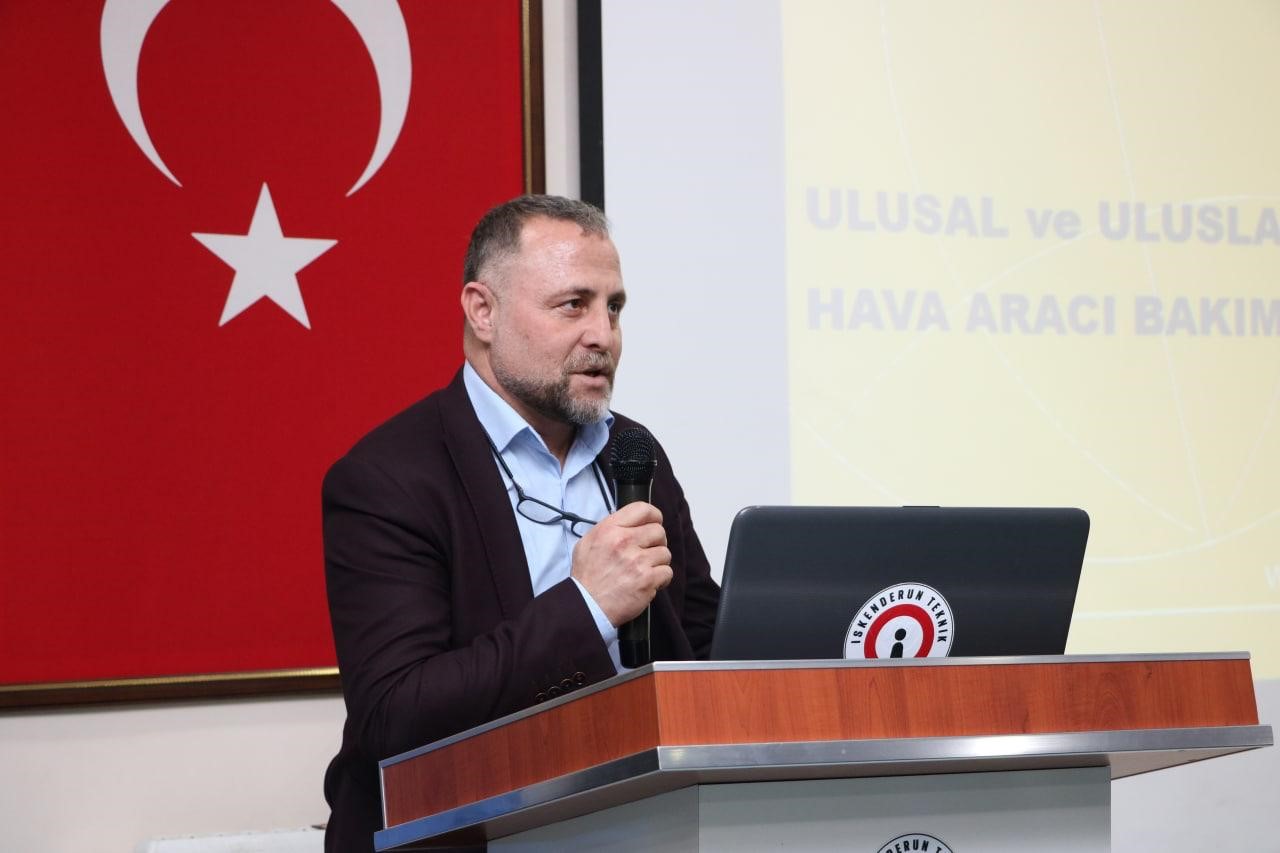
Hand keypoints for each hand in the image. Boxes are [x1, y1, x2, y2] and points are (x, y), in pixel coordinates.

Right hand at [571, 501, 672, 626]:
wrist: (587, 606)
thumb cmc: (587, 576)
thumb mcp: (588, 542)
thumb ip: (608, 529)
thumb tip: (629, 523)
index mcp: (609, 529)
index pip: (642, 509)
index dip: (653, 516)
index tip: (654, 523)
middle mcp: (624, 542)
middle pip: (658, 531)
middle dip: (656, 542)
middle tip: (647, 552)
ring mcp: (637, 561)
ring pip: (665, 553)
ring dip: (658, 562)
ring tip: (645, 570)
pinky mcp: (647, 580)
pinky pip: (667, 572)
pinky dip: (661, 579)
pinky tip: (649, 582)